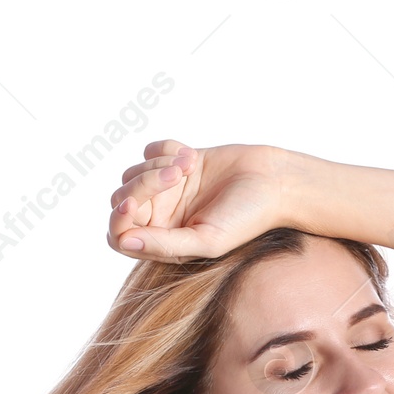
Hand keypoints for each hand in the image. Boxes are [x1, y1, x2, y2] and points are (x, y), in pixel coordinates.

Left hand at [107, 140, 292, 262]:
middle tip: (178, 176)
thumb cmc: (247, 219)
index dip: (119, 219)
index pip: (120, 235)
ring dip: (159, 165)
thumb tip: (125, 241)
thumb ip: (165, 245)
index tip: (134, 203)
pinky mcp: (175, 161)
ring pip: (133, 173)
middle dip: (145, 184)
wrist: (274, 182)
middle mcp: (162, 217)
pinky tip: (193, 156)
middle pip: (123, 200)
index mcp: (166, 242)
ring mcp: (167, 189)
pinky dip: (166, 148)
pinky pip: (150, 150)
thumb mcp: (207, 240)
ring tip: (190, 166)